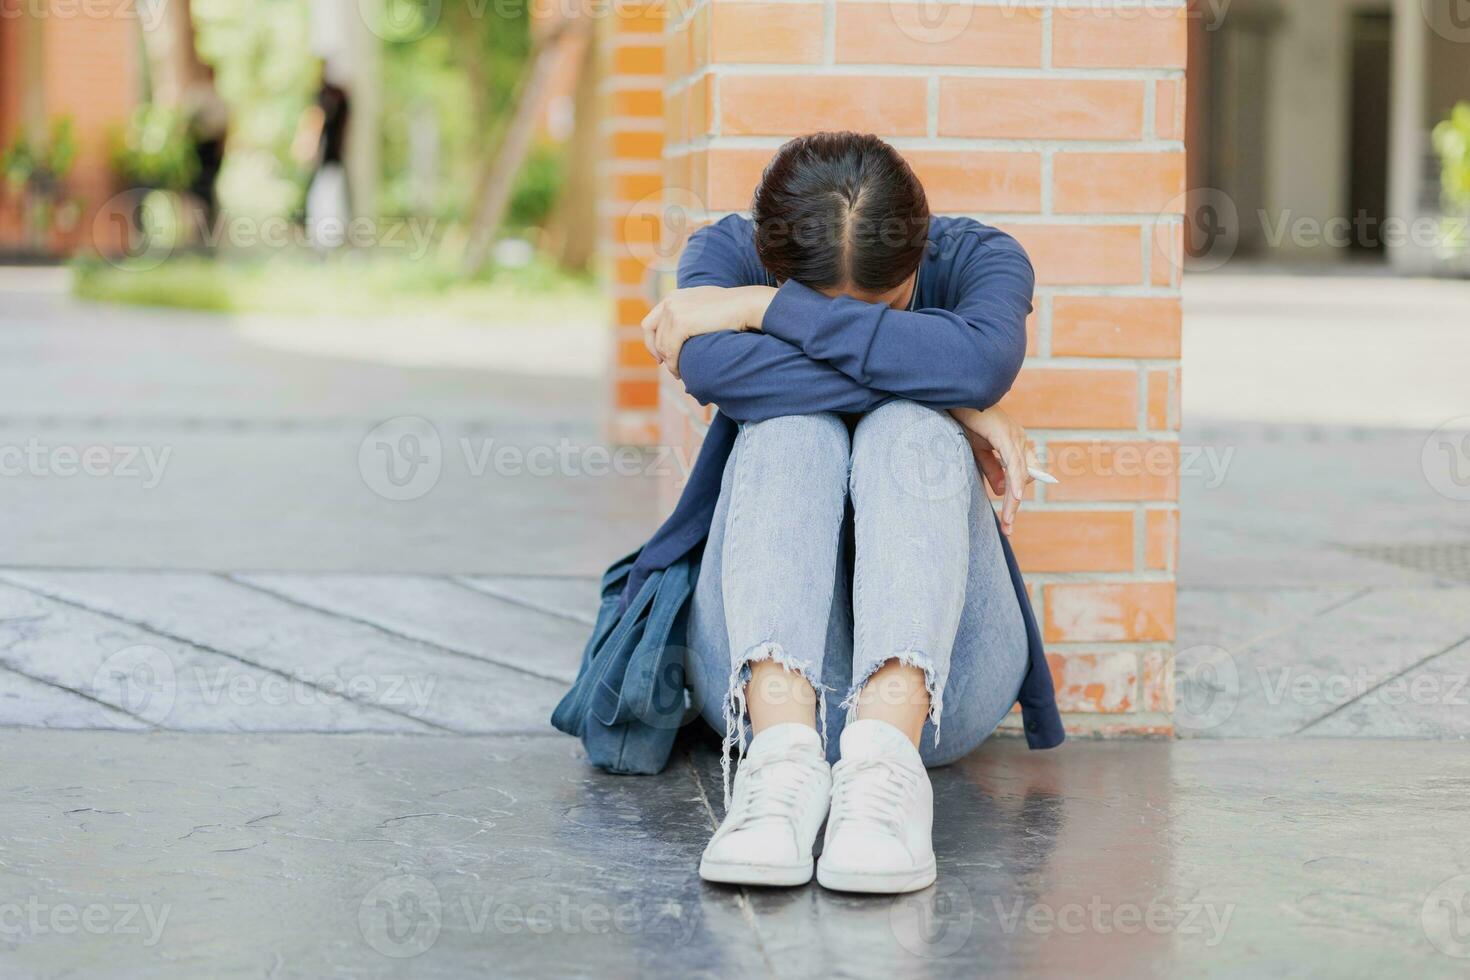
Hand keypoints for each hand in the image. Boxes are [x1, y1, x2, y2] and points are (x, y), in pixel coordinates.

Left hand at [641, 285, 775, 378]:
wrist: (745, 305)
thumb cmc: (732, 308)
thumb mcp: (704, 306)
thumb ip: (691, 313)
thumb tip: (687, 329)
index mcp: (673, 296)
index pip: (650, 322)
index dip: (652, 342)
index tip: (660, 356)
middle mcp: (670, 301)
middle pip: (651, 334)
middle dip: (659, 353)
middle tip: (670, 367)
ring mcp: (674, 311)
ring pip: (662, 345)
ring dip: (669, 362)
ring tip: (679, 373)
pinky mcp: (681, 323)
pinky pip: (670, 350)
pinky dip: (673, 364)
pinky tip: (680, 372)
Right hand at [949, 406, 1036, 535]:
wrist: (957, 398)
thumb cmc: (966, 420)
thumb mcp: (978, 450)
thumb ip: (992, 469)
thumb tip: (1003, 491)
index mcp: (1014, 443)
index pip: (1020, 475)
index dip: (1015, 497)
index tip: (1009, 518)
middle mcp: (1019, 439)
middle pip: (1022, 479)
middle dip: (1013, 506)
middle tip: (1007, 528)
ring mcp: (1014, 437)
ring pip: (1019, 475)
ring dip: (1013, 501)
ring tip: (1007, 521)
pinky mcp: (1005, 436)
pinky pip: (1013, 463)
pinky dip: (1014, 482)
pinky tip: (1014, 498)